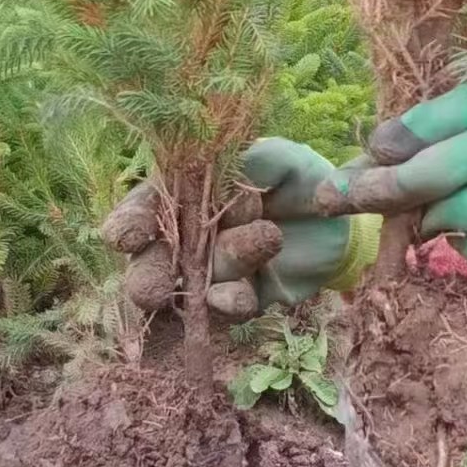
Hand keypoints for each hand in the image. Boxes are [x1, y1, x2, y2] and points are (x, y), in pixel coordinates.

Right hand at [102, 141, 377, 318]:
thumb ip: (261, 159)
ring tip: (258, 243)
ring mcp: (212, 271)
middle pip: (151, 262)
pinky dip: (229, 304)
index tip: (127, 236)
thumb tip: (243, 161)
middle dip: (147, 278)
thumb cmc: (299, 180)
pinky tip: (239, 298)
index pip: (144, 207)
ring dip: (206, 279)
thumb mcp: (284, 160)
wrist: (340, 224)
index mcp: (183, 193)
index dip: (130, 222)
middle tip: (151, 291)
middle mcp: (188, 236)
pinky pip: (226, 307)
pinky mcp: (241, 297)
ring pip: (190, 286)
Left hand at [322, 81, 466, 281]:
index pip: (436, 121)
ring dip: (428, 218)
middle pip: (431, 175)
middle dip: (378, 189)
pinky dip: (465, 242)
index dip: (393, 141)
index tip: (367, 152)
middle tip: (333, 198)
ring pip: (447, 218)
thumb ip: (438, 126)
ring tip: (444, 207)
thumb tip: (372, 151)